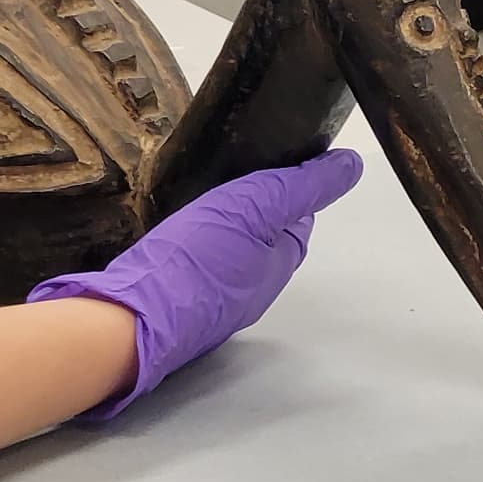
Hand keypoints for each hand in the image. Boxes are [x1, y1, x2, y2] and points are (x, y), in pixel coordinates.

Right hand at [25, 150, 364, 418]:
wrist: (131, 320)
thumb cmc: (197, 261)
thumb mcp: (256, 208)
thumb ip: (302, 187)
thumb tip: (351, 165)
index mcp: (278, 267)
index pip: (297, 220)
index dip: (287, 187)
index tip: (268, 161)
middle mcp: (250, 290)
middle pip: (261, 238)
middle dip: (249, 208)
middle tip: (227, 173)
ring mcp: (211, 302)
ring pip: (224, 255)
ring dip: (216, 229)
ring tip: (197, 198)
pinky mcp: (175, 304)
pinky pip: (191, 269)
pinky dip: (188, 249)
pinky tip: (171, 236)